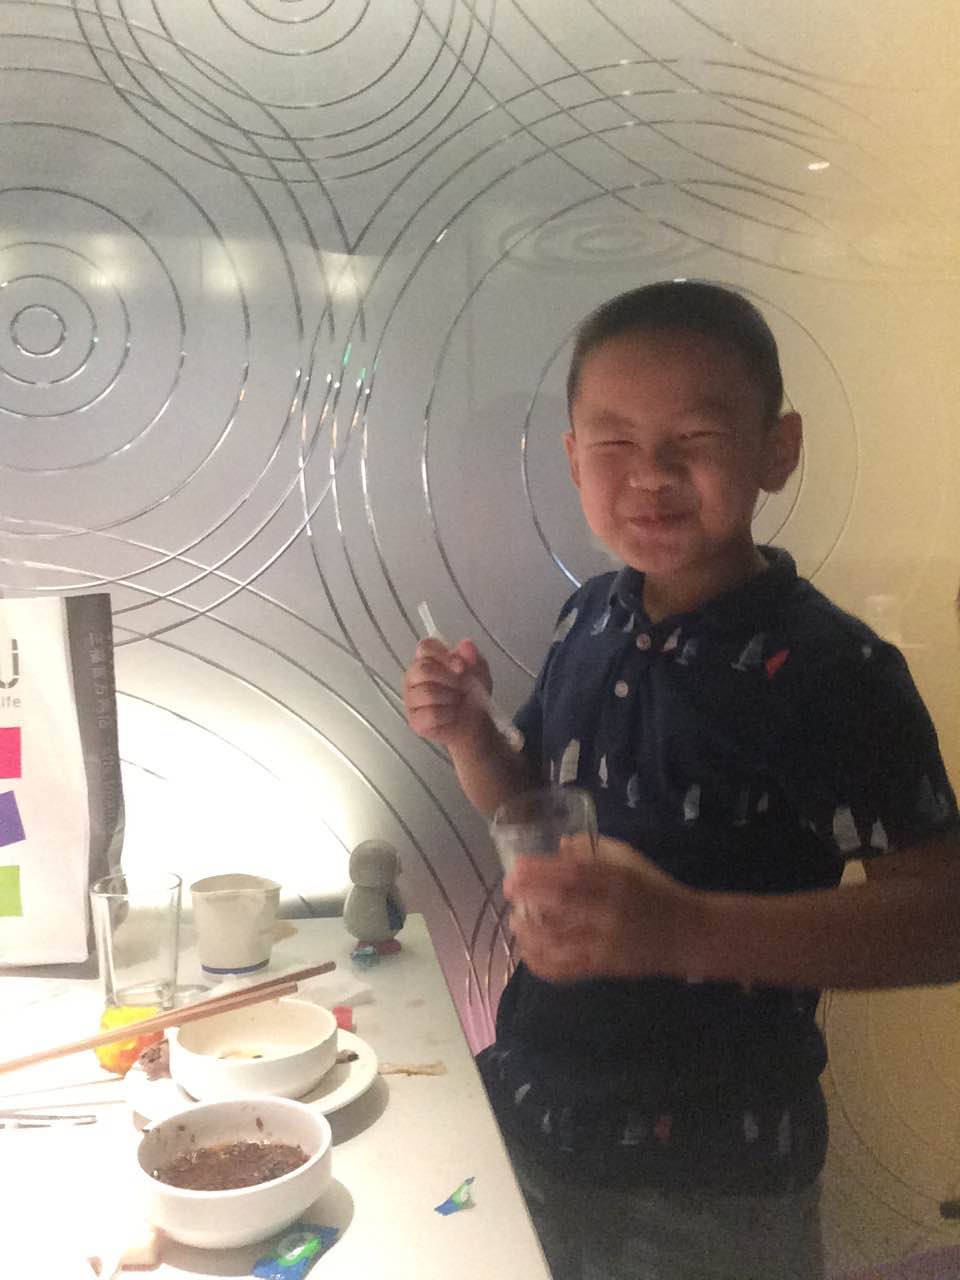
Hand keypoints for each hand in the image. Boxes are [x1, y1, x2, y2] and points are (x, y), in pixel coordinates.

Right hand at [403, 637, 492, 747]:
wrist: (476, 721)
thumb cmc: (471, 692)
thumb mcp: (478, 670)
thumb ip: (471, 656)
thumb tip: (466, 645)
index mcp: (426, 660)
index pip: (424, 648)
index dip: (443, 655)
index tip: (461, 666)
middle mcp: (413, 678)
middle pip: (422, 669)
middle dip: (448, 678)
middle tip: (460, 686)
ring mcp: (411, 701)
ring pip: (427, 692)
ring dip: (450, 697)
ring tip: (455, 701)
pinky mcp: (415, 722)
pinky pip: (431, 714)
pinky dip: (448, 715)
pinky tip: (451, 715)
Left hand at [503, 836, 696, 981]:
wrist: (689, 933)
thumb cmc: (656, 890)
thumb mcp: (630, 861)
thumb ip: (594, 851)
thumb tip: (558, 845)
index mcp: (618, 880)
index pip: (572, 873)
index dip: (539, 871)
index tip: (515, 868)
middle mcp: (611, 911)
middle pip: (561, 903)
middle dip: (528, 896)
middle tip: (508, 891)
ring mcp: (607, 943)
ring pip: (559, 940)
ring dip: (529, 932)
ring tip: (515, 923)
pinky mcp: (606, 967)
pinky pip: (568, 969)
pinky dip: (542, 964)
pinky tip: (528, 953)